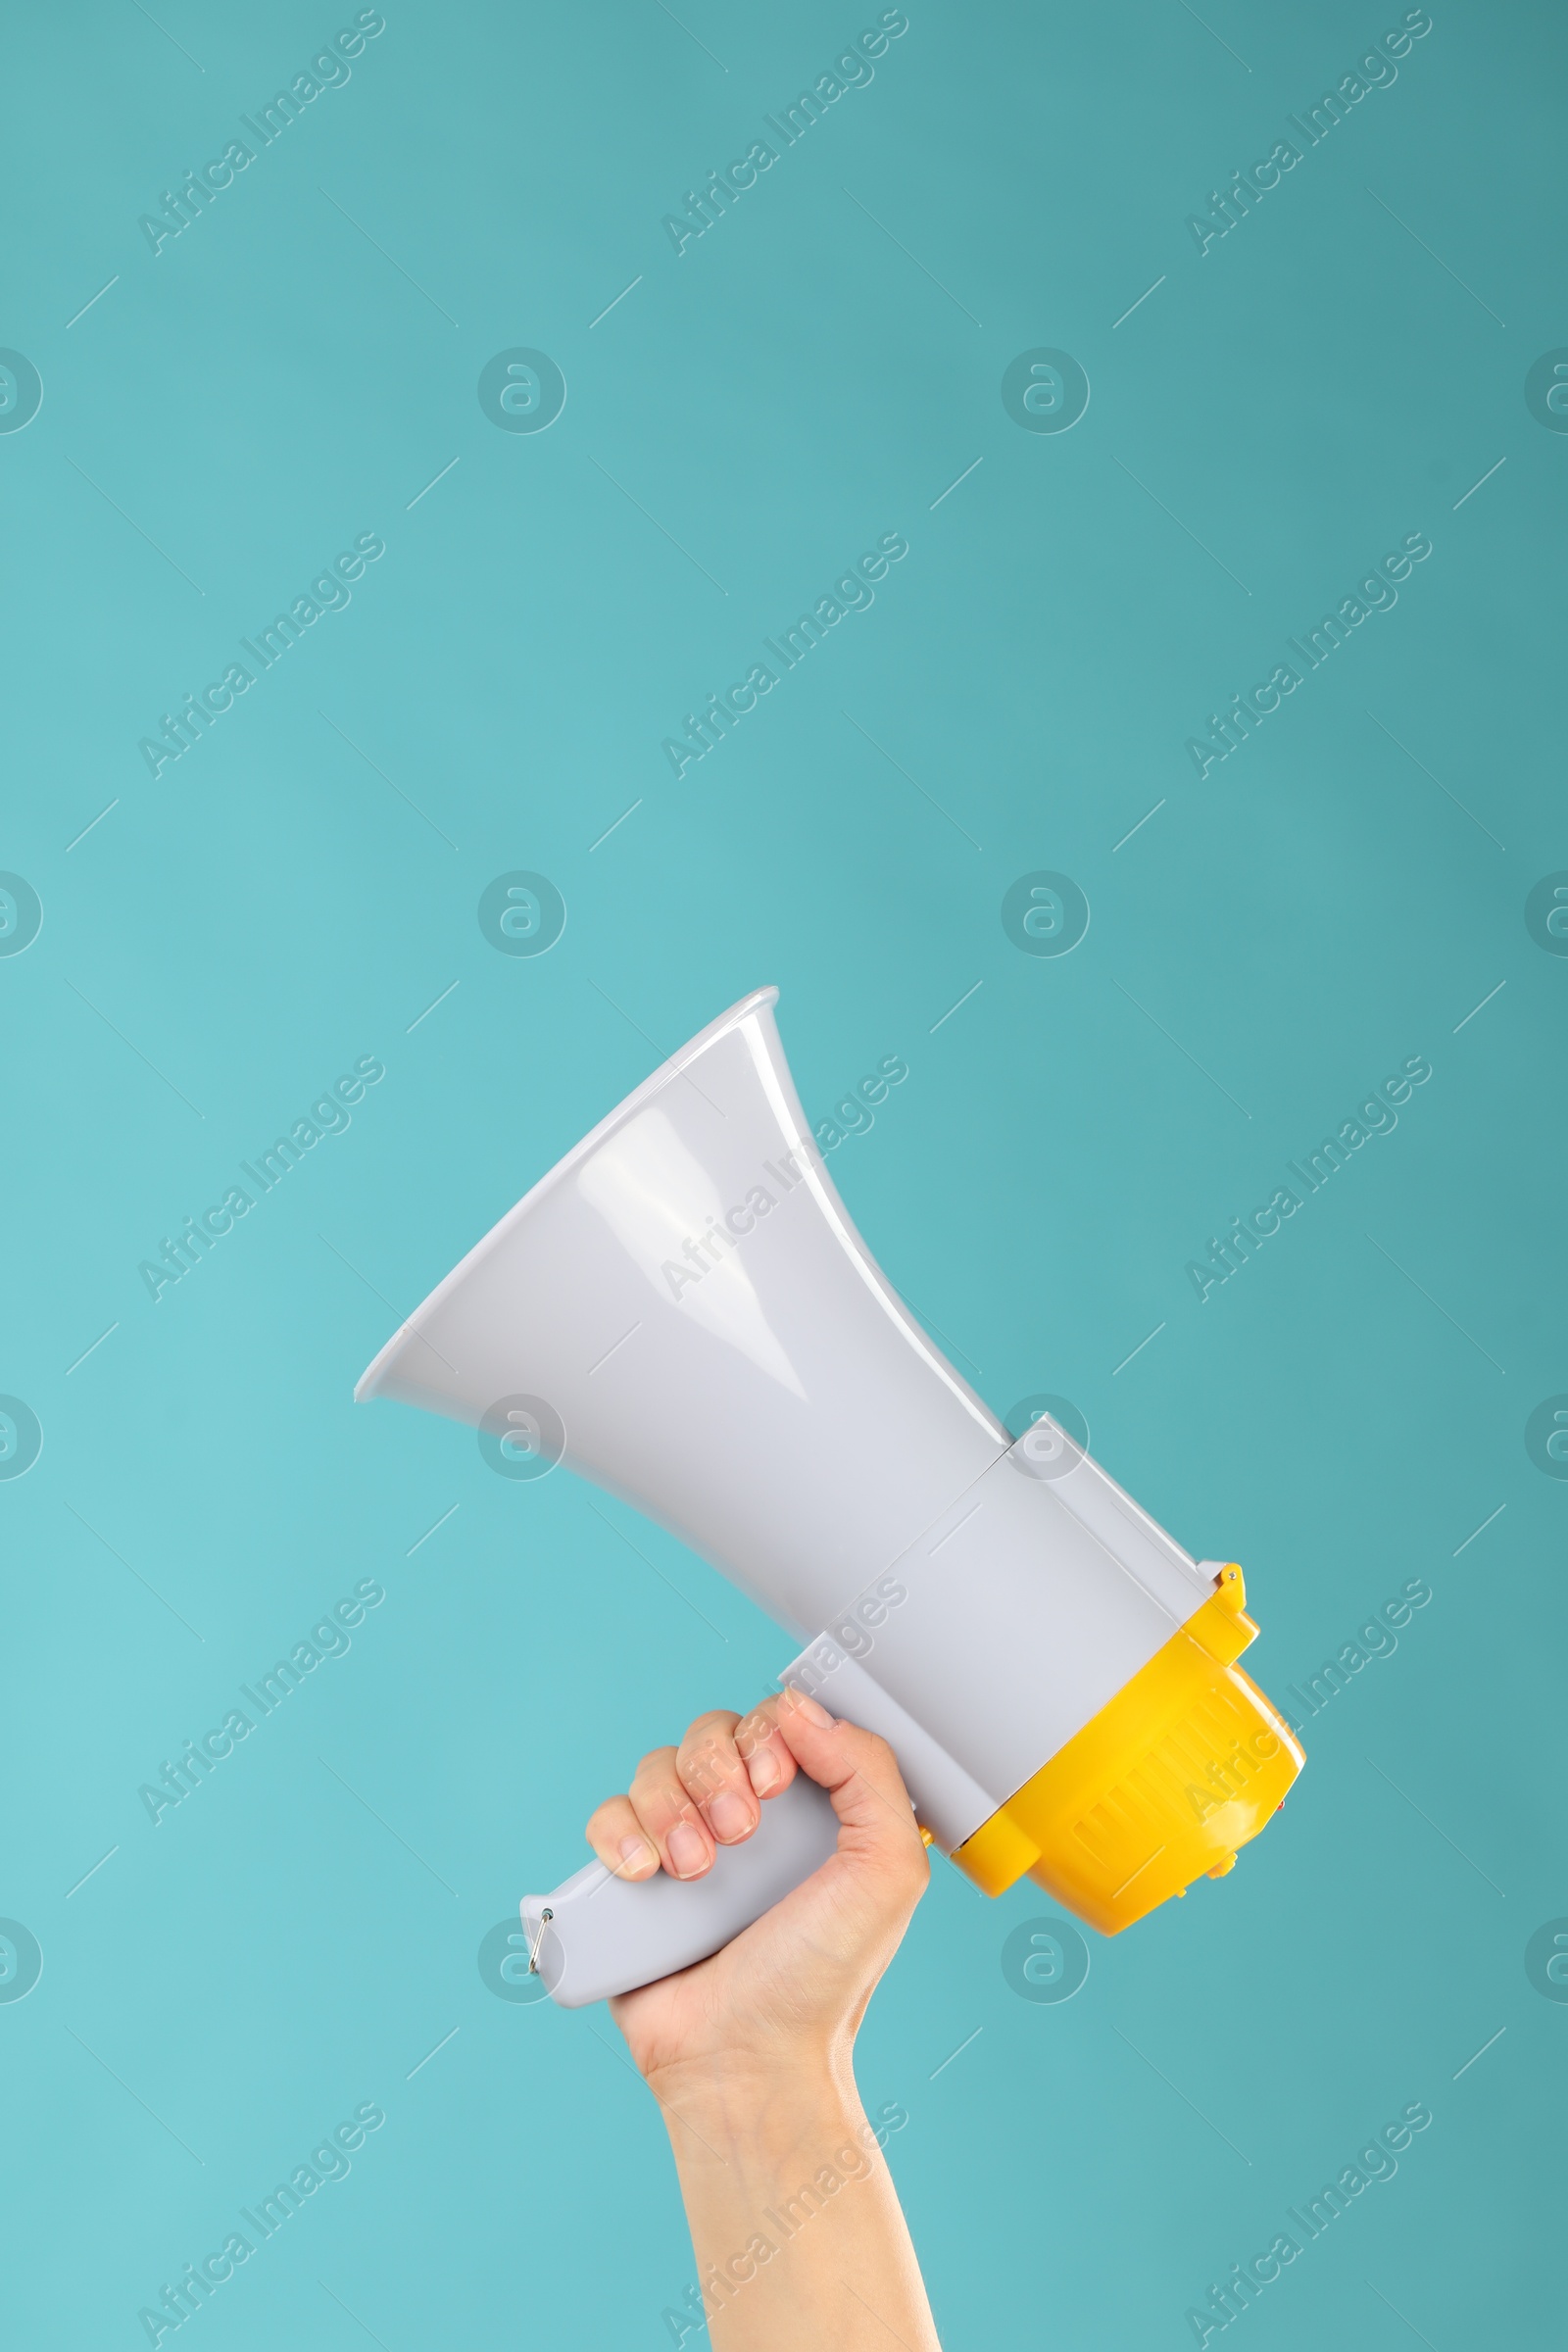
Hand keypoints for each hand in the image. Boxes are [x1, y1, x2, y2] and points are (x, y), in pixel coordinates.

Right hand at [584, 1686, 928, 2097]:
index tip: (775, 1783)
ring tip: (693, 1870)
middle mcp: (747, 1821)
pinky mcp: (631, 1884)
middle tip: (737, 1836)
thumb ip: (870, 1773)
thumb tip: (800, 1710)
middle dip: (717, 1772)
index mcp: (809, 1811)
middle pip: (710, 1733)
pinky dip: (620, 1833)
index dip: (768, 1734)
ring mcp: (684, 1848)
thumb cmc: (821, 1981)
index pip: (776, 1720)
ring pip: (656, 1768)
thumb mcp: (887, 1871)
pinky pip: (607, 1818)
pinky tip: (645, 1874)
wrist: (750, 2063)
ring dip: (671, 1806)